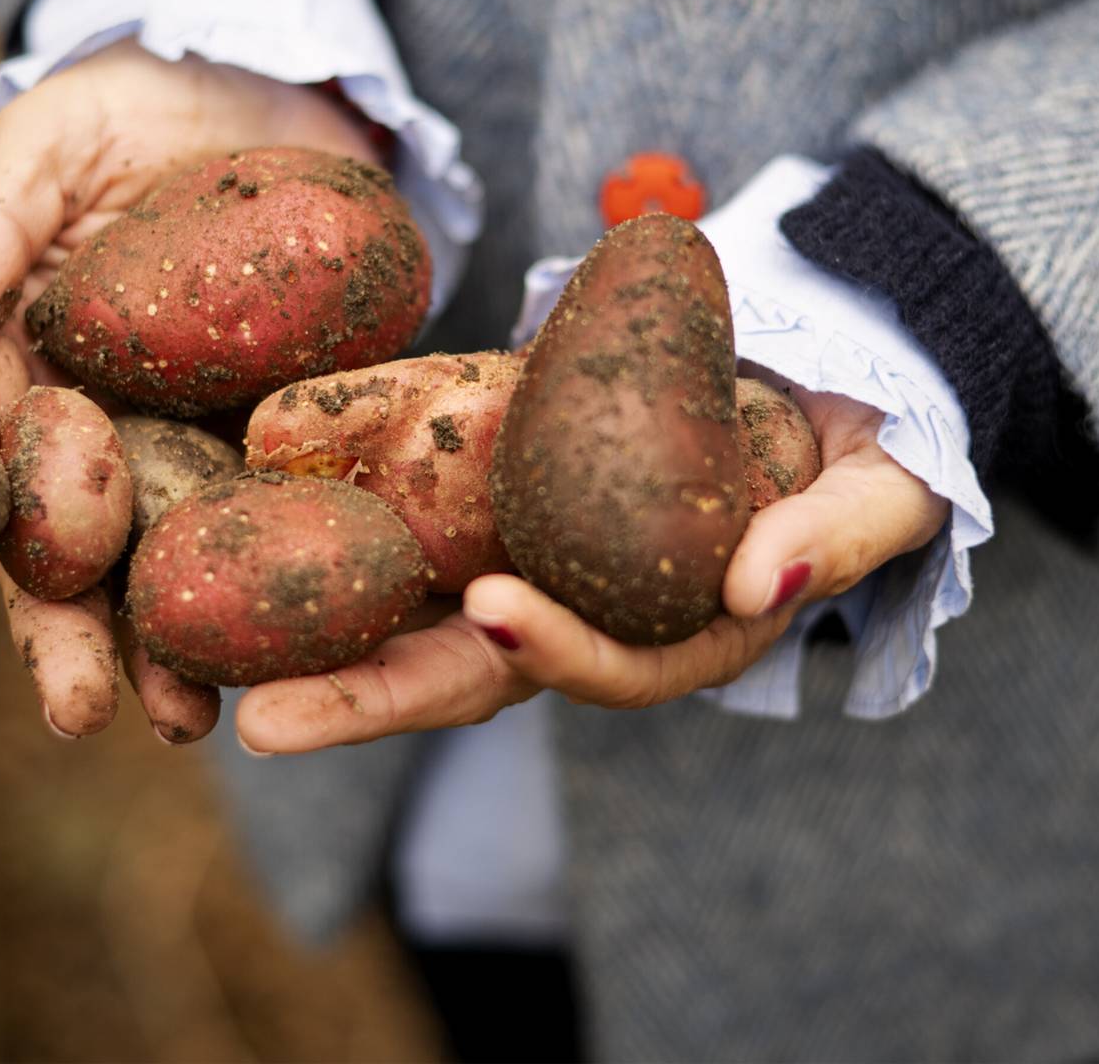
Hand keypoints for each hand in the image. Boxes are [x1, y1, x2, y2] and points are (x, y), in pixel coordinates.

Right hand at [0, 40, 382, 741]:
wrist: (263, 89)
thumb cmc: (130, 106)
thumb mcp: (53, 141)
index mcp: (10, 359)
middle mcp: (83, 426)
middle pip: (55, 544)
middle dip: (63, 629)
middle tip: (80, 710)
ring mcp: (174, 446)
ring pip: (156, 565)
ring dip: (165, 650)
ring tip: (196, 720)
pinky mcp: (266, 444)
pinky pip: (262, 527)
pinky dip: (270, 594)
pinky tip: (293, 655)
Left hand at [233, 385, 947, 751]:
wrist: (826, 377)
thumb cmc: (868, 454)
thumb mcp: (883, 494)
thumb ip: (834, 540)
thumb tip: (760, 585)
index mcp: (674, 635)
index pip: (605, 669)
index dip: (551, 653)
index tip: (491, 612)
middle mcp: (582, 604)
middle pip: (468, 664)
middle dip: (369, 695)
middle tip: (264, 721)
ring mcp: (527, 537)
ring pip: (413, 588)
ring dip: (319, 612)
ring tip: (216, 630)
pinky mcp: (495, 466)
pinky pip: (410, 480)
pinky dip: (341, 479)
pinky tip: (257, 468)